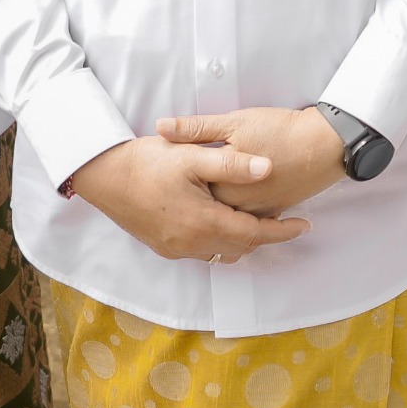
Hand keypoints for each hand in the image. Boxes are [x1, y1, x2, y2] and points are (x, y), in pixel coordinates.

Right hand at [65, 136, 313, 262]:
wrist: (103, 175)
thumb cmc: (147, 161)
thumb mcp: (192, 155)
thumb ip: (232, 164)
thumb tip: (268, 168)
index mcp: (203, 221)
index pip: (253, 234)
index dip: (281, 231)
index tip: (303, 225)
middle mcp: (191, 243)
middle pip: (240, 247)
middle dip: (265, 237)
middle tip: (286, 222)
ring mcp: (175, 248)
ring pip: (221, 252)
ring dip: (242, 240)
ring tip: (258, 221)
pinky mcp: (163, 246)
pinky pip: (203, 251)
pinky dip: (221, 240)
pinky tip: (223, 222)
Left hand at [160, 107, 346, 216]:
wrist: (323, 145)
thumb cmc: (279, 131)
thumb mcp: (234, 123)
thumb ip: (196, 129)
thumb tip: (160, 127)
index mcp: (223, 187)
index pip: (187, 192)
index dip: (172, 181)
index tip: (159, 173)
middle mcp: (238, 207)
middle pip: (205, 210)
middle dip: (188, 201)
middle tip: (170, 191)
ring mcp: (256, 213)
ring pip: (226, 219)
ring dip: (212, 212)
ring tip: (193, 201)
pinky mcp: (272, 211)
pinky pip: (246, 220)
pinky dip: (234, 215)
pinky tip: (227, 204)